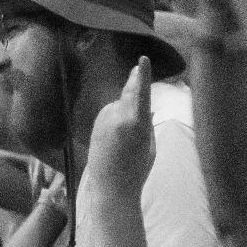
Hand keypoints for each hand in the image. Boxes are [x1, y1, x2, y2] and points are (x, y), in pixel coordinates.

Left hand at [89, 59, 154, 197]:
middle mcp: (118, 117)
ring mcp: (104, 119)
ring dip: (126, 108)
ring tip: (129, 132)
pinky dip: (117, 117)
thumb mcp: (150, 146)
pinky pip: (111, 112)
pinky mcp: (96, 123)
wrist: (111, 187)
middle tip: (137, 67)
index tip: (142, 59)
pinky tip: (118, 135)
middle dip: (134, 79)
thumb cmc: (137, 169)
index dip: (143, 75)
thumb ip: (147, 123)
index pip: (142, 94)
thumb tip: (147, 108)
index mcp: (137, 124)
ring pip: (120, 104)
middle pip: (129, 91)